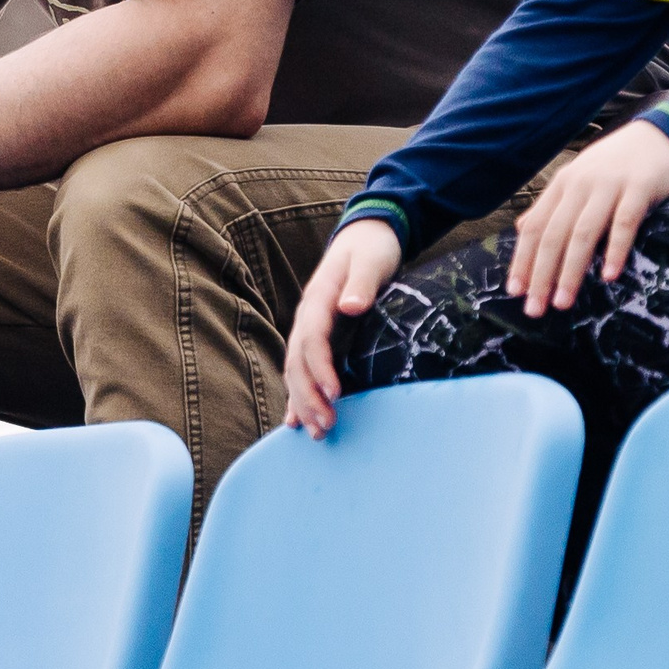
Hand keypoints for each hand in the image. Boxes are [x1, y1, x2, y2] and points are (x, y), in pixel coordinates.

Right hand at [283, 218, 402, 438]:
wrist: (365, 236)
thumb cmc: (372, 249)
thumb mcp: (372, 259)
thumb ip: (363, 282)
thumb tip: (350, 306)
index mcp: (319, 298)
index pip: (313, 339)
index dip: (321, 368)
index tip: (336, 393)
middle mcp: (308, 317)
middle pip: (298, 362)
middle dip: (308, 396)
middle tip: (327, 426)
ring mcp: (310, 328)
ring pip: (296, 371)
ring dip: (303, 402)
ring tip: (317, 432)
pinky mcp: (319, 338)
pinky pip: (303, 370)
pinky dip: (299, 396)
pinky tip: (297, 421)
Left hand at [507, 120, 668, 317]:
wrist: (664, 136)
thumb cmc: (619, 165)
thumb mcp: (580, 180)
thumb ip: (552, 205)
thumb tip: (522, 230)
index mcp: (563, 184)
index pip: (535, 227)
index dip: (523, 260)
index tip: (515, 291)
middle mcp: (581, 183)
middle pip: (554, 234)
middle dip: (541, 274)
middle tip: (535, 309)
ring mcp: (610, 185)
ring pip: (584, 233)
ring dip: (571, 270)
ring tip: (563, 302)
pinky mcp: (640, 187)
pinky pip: (625, 222)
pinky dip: (615, 250)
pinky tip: (610, 276)